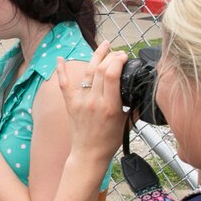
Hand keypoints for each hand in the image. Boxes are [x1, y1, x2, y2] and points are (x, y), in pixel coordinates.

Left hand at [56, 41, 128, 164]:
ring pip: (87, 72)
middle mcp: (93, 101)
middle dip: (111, 56)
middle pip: (100, 69)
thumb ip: (134, 105)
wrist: (89, 154)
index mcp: (110, 106)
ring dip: (96, 55)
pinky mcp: (70, 103)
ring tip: (104, 45)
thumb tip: (141, 90)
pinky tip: (60, 57)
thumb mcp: (127, 122)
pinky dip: (61, 70)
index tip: (125, 56)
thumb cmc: (109, 141)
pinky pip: (64, 84)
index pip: (111, 74)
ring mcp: (80, 101)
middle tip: (118, 53)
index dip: (118, 60)